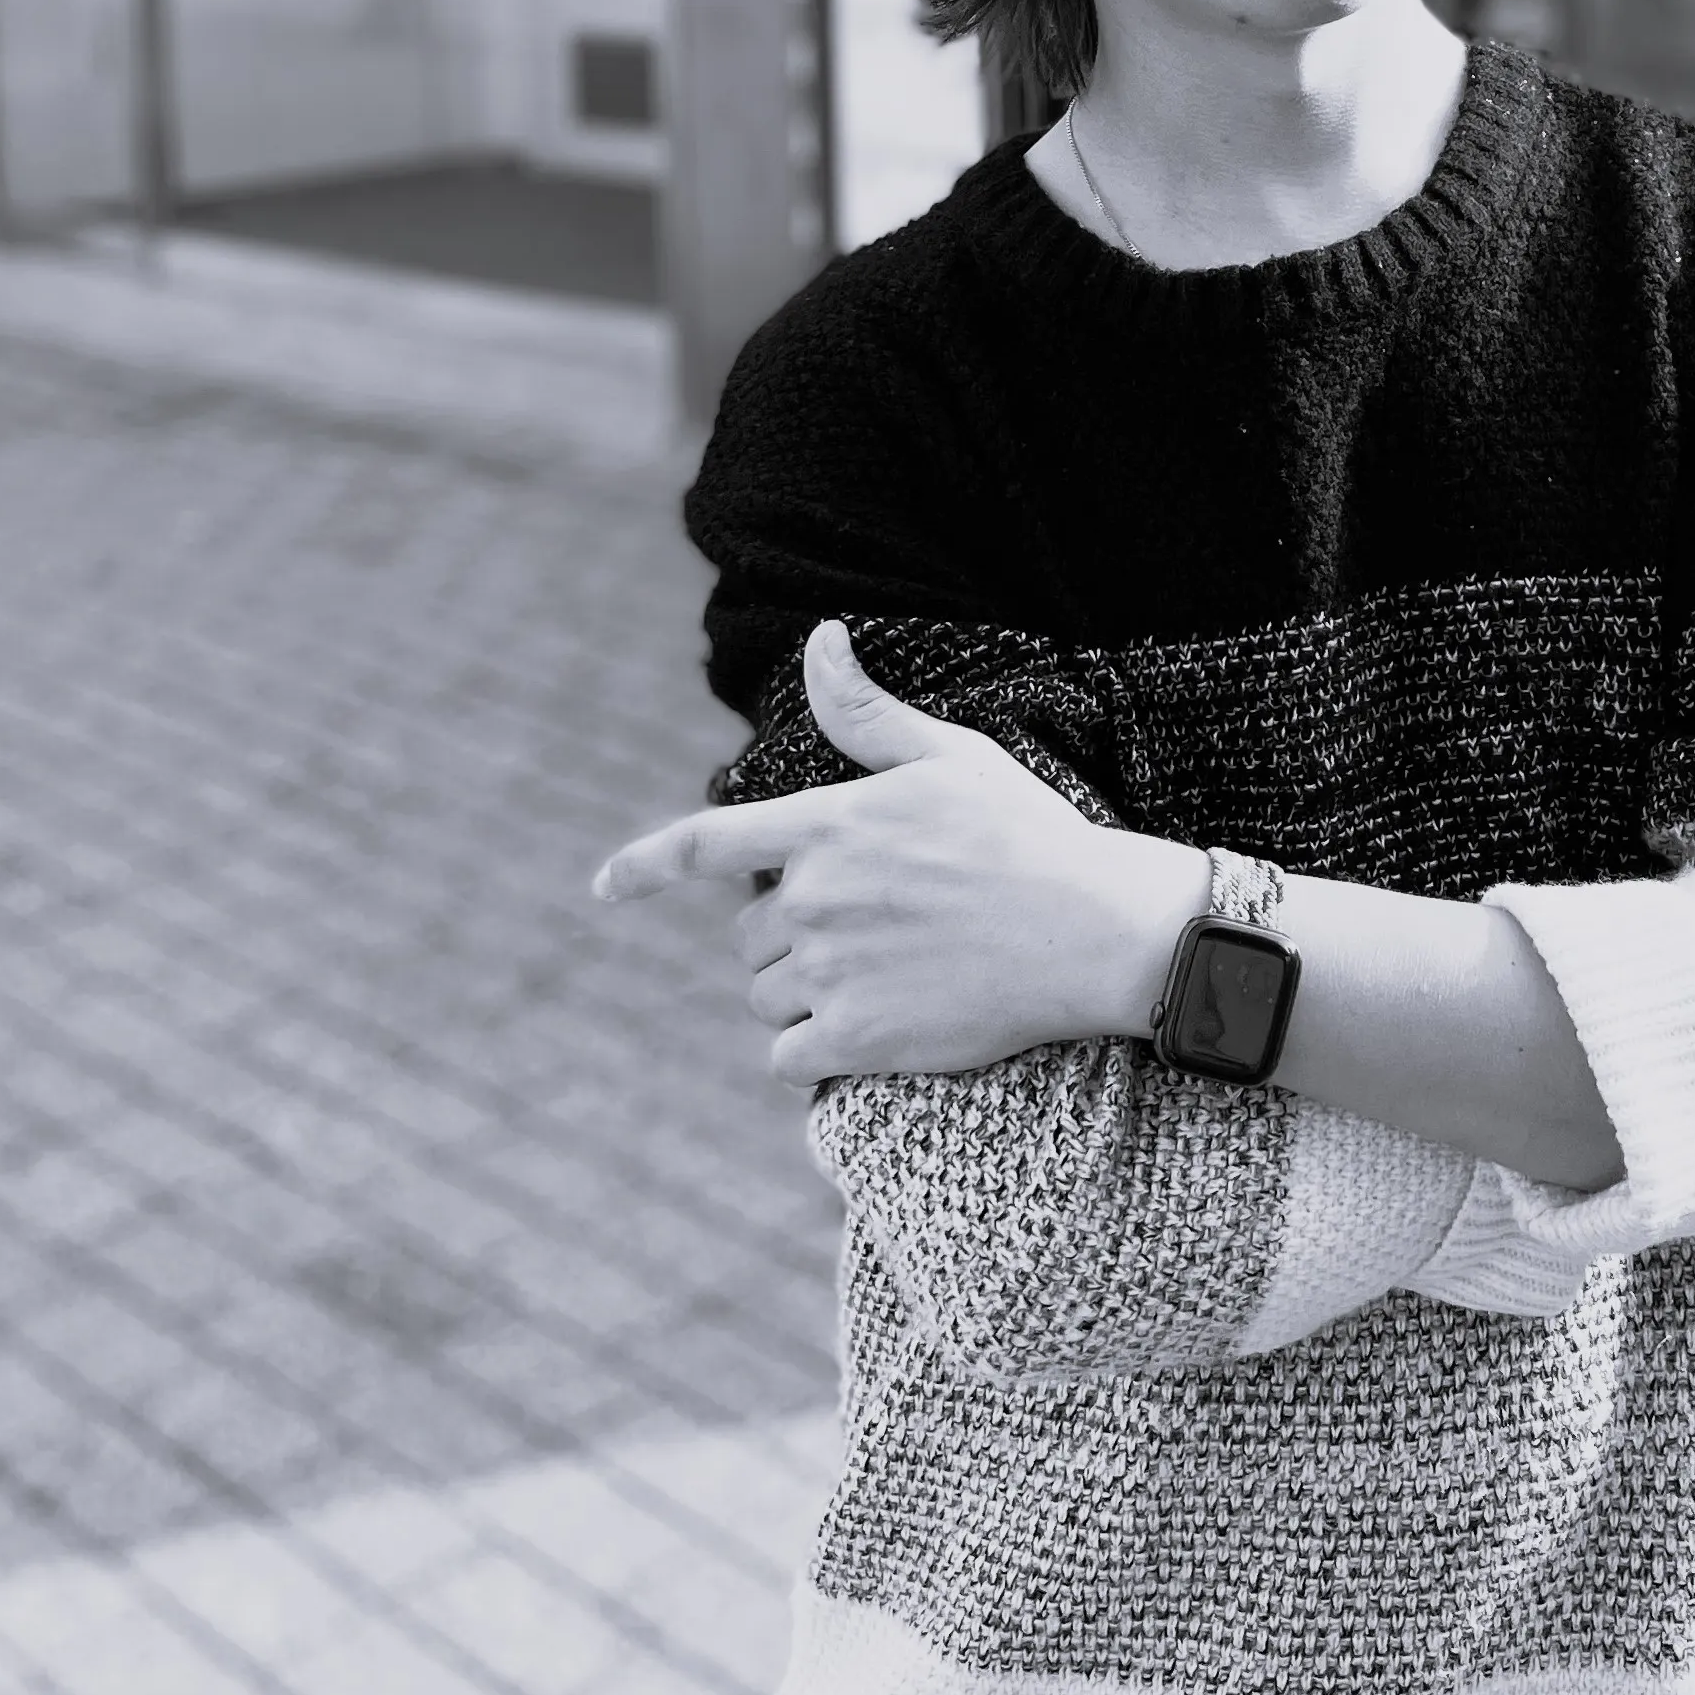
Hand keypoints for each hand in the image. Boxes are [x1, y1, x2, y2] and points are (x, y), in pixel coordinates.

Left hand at [593, 622, 1202, 1086]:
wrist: (1091, 929)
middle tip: (866, 930)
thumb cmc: (1025, 834)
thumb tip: (821, 638)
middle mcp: (815, 898)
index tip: (603, 887)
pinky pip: (786, 1057)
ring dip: (800, 993)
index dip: (641, 867)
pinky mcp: (859, 1036)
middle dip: (787, 935)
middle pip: (748, 934)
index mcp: (826, 826)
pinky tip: (862, 1033)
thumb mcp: (948, 757)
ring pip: (765, 996)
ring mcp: (833, 970)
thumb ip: (866, 714)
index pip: (702, 845)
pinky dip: (809, 1051)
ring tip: (876, 977)